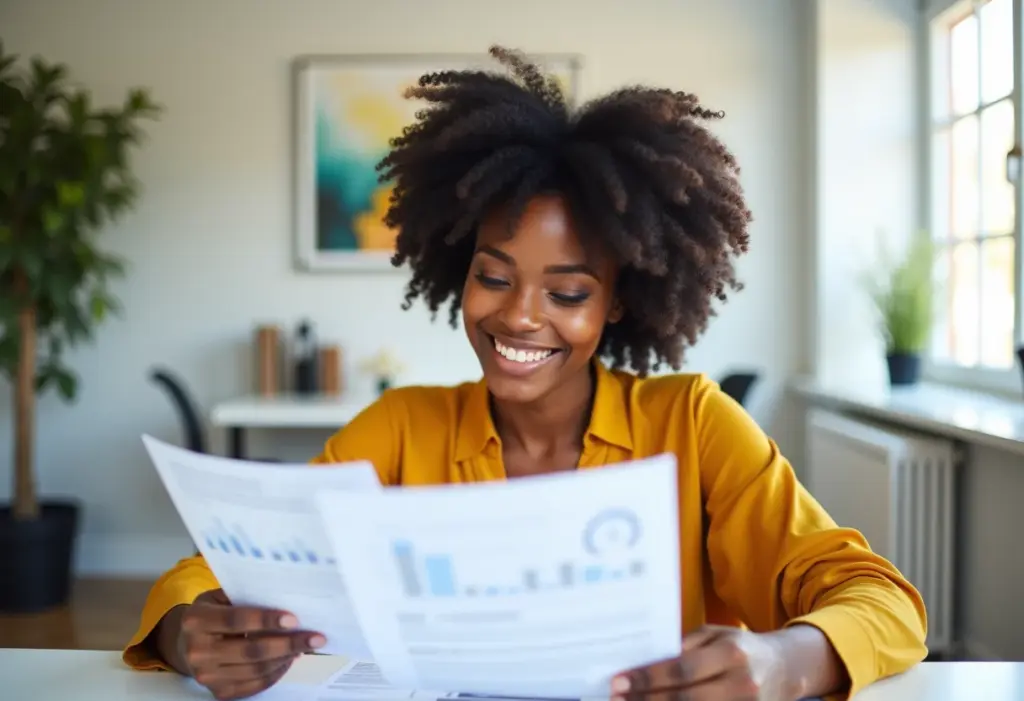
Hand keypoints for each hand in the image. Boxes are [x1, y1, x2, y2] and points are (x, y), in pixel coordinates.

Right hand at [176, 589, 325, 700]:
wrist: (186, 644)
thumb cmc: (212, 613)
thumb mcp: (220, 597)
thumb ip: (245, 597)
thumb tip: (286, 598)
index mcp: (196, 621)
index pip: (235, 621)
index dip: (266, 620)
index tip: (294, 619)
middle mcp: (197, 651)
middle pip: (250, 651)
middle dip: (288, 644)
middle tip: (316, 638)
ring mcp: (206, 676)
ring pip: (255, 670)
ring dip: (286, 658)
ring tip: (306, 646)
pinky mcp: (218, 692)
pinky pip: (254, 685)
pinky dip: (276, 672)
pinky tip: (290, 659)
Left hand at [610, 625, 803, 700]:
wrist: (786, 668)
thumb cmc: (740, 648)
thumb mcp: (716, 635)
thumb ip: (685, 646)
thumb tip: (647, 661)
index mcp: (731, 653)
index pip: (682, 669)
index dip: (648, 677)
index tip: (619, 680)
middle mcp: (741, 683)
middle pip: (684, 698)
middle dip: (646, 699)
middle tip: (615, 698)